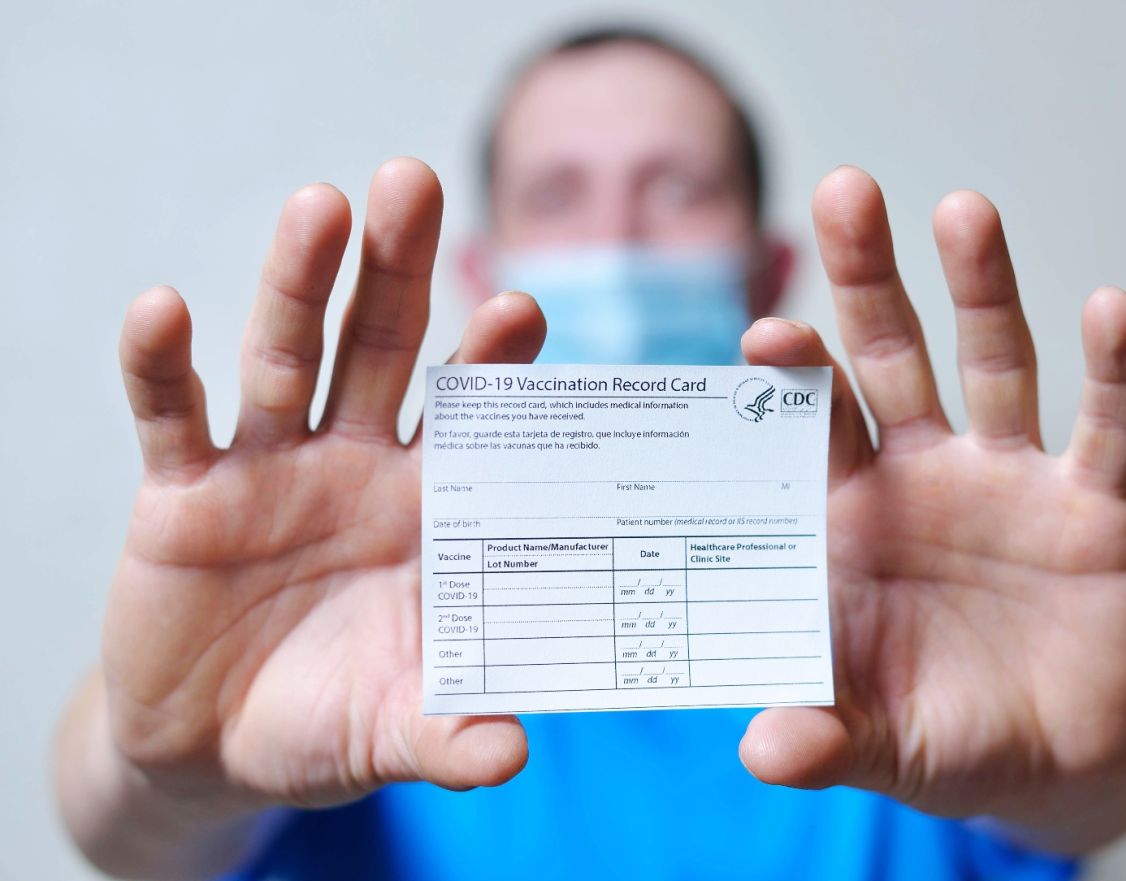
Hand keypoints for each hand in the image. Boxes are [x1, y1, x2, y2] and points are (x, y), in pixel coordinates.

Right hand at [100, 160, 542, 819]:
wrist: (214, 746)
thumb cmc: (326, 722)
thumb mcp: (392, 731)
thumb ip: (450, 733)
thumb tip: (515, 754)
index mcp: (427, 507)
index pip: (471, 414)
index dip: (492, 362)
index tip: (519, 308)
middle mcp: (356, 465)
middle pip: (381, 347)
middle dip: (396, 270)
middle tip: (414, 182)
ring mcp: (270, 467)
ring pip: (285, 355)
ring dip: (296, 281)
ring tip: (319, 206)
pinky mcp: (184, 490)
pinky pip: (170, 415)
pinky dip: (161, 365)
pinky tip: (162, 310)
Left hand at [738, 167, 1125, 852]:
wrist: (1048, 761)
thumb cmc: (941, 734)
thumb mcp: (877, 740)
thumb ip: (824, 735)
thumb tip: (762, 752)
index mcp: (849, 517)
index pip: (809, 426)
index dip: (791, 377)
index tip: (767, 332)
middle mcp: (921, 477)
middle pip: (888, 357)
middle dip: (867, 279)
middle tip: (843, 192)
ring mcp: (1007, 481)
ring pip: (992, 363)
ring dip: (982, 288)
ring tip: (963, 212)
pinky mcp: (1091, 506)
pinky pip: (1107, 426)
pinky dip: (1115, 371)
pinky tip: (1111, 309)